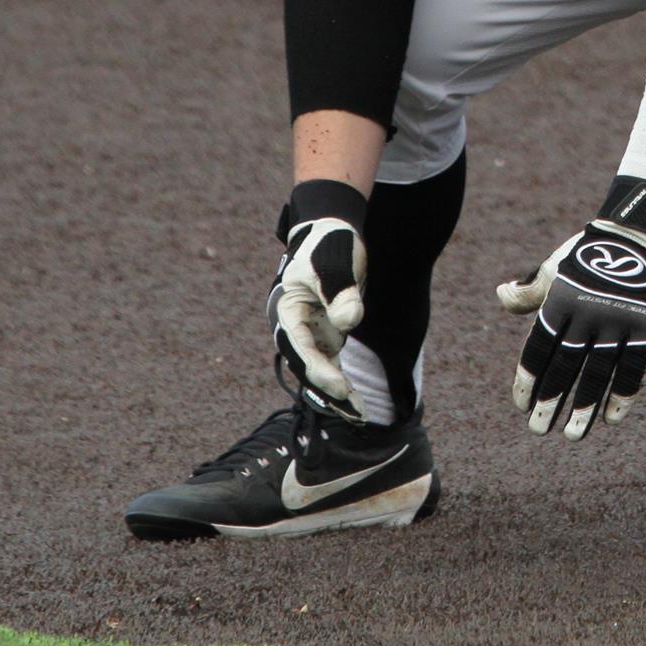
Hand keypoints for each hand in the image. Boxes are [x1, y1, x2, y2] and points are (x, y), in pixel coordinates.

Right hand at [267, 215, 368, 421]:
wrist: (332, 229)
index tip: (342, 388)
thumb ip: (342, 292)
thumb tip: (349, 321)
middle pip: (306, 366)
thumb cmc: (331, 244)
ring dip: (336, 393)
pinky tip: (356, 401)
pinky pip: (329, 363)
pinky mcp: (323, 333)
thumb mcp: (338, 265)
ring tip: (359, 416)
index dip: (321, 371)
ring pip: (318, 369)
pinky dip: (340, 381)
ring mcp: (308, 331)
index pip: (301, 348)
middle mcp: (293, 326)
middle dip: (328, 391)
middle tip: (354, 413)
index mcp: (286, 310)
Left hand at [496, 220, 645, 438]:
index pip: (539, 347)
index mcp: (561, 298)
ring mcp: (619, 320)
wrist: (641, 232)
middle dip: (550, 401)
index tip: (522, 406)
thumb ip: (530, 291)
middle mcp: (587, 312)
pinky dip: (622, 395)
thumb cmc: (589, 252)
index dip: (529, 378)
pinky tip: (611, 419)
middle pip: (565, 366)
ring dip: (584, 408)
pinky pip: (633, 368)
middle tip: (538, 429)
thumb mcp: (555, 265)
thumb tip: (500, 296)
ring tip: (572, 435)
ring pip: (598, 373)